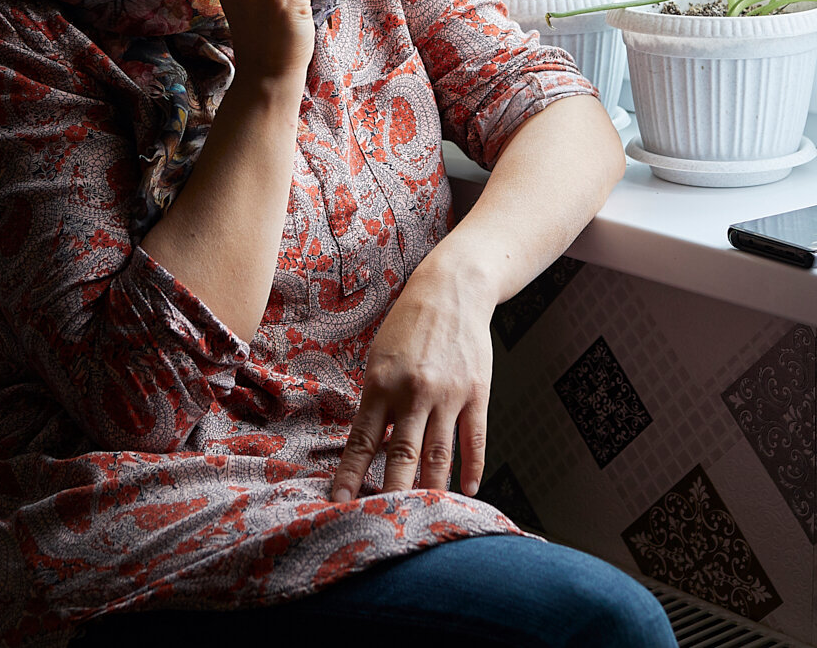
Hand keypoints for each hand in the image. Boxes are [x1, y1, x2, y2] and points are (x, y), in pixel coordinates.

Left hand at [329, 253, 498, 501]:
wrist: (452, 290)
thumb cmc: (409, 326)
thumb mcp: (379, 358)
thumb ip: (375, 402)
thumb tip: (368, 447)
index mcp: (381, 384)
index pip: (362, 441)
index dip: (351, 475)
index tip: (340, 503)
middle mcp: (413, 393)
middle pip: (401, 457)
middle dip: (390, 494)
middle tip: (383, 525)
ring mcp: (448, 395)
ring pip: (438, 455)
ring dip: (430, 490)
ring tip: (424, 517)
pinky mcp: (476, 393)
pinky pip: (474, 439)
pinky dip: (471, 467)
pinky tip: (467, 489)